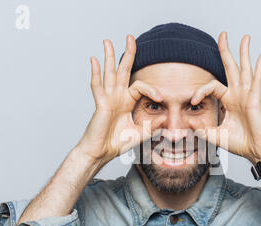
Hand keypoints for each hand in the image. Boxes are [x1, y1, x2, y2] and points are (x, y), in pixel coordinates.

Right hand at [77, 35, 163, 163]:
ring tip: (108, 41)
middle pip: (123, 70)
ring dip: (109, 57)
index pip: (140, 86)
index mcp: (127, 102)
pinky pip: (97, 86)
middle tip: (131, 38)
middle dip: (128, 54)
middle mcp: (117, 96)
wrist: (102, 152)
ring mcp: (108, 98)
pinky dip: (96, 73)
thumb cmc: (117, 143)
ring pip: (109, 73)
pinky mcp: (100, 103)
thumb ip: (153, 125)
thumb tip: (167, 118)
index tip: (161, 97)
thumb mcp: (141, 133)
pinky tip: (94, 59)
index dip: (151, 89)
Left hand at [190, 32, 260, 164]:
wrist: (256, 152)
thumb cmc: (241, 143)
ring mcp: (248, 96)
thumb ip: (202, 129)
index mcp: (229, 101)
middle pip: (230, 68)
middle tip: (222, 35)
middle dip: (226, 51)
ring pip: (244, 69)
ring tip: (245, 37)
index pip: (213, 86)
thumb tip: (187, 123)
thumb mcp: (215, 135)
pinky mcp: (255, 100)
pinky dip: (259, 67)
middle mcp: (238, 95)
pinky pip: (257, 81)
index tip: (192, 101)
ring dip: (244, 53)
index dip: (200, 90)